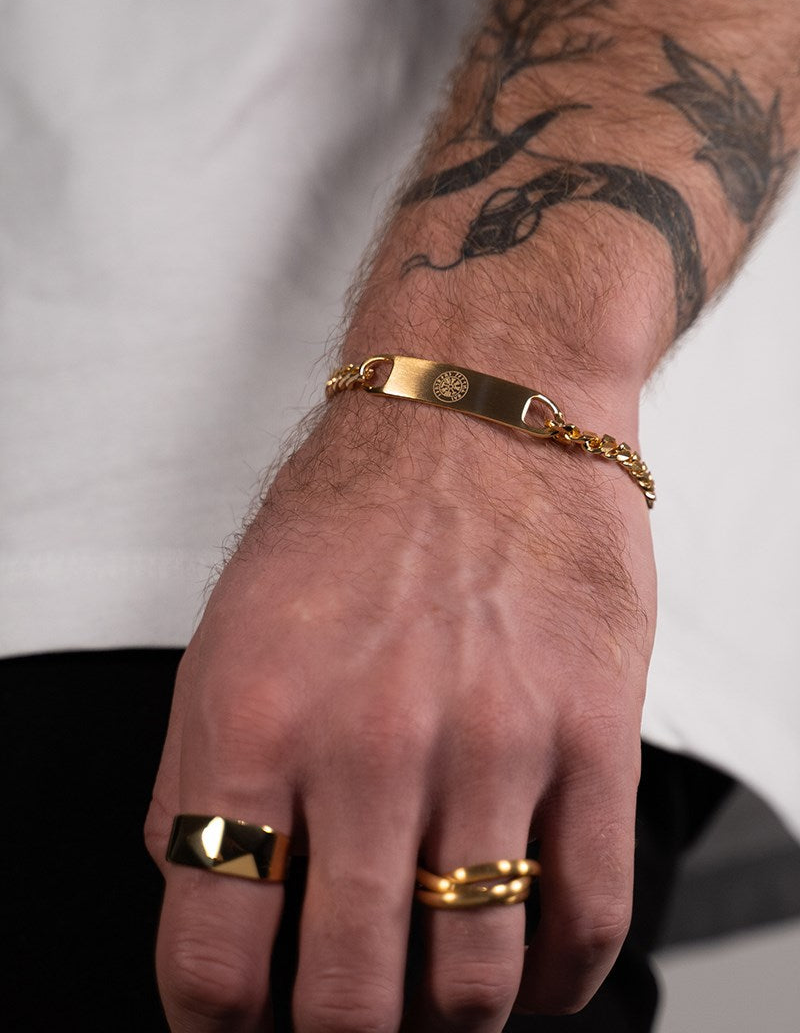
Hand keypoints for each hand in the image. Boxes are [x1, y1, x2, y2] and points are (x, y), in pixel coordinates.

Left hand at [145, 389, 655, 1030]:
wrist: (481, 409)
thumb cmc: (353, 515)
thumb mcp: (227, 631)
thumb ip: (200, 776)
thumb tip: (200, 898)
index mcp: (257, 719)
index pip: (214, 956)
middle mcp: (371, 741)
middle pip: (347, 1002)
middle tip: (344, 1020)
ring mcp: (493, 742)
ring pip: (472, 984)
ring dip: (445, 1021)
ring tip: (433, 992)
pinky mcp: (594, 731)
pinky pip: (587, 917)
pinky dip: (554, 981)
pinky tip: (529, 968)